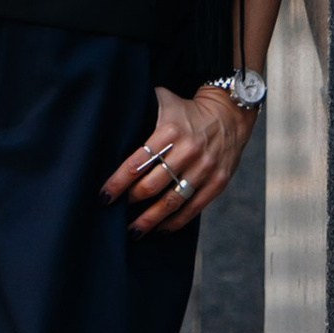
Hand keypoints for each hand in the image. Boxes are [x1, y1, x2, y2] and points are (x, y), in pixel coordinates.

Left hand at [104, 83, 251, 234]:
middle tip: (115, 212)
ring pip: (171, 201)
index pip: (137, 162)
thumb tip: (108, 129)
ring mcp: (204, 168)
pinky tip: (160, 228)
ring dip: (150, 219)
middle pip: (152, 185)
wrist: (229, 114)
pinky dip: (175, 222)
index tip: (104, 195)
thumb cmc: (186, 111)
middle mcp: (188, 150)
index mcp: (170, 131)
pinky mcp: (218, 181)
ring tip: (134, 231)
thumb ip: (140, 114)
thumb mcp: (163, 102)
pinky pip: (193, 208)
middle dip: (130, 201)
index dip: (118, 182)